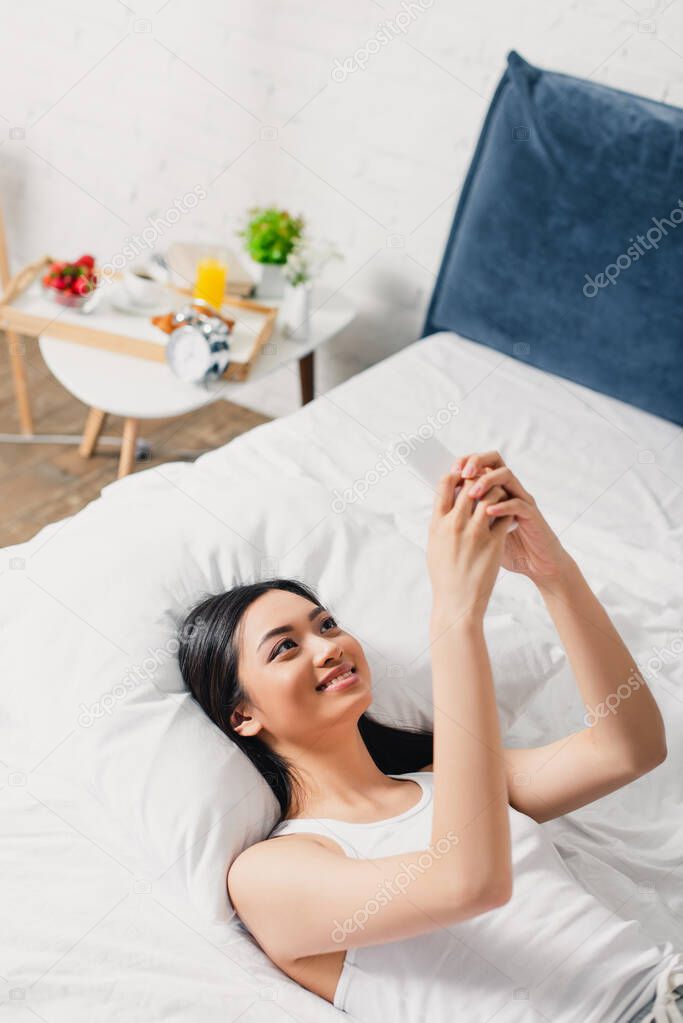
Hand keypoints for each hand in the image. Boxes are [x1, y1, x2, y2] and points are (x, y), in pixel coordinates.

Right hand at [427, 468, 513, 620]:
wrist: (457, 603)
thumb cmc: (444, 575)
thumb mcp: (434, 544)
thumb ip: (441, 521)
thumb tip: (447, 501)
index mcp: (437, 523)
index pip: (445, 483)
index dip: (456, 474)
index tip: (463, 475)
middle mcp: (455, 524)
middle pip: (471, 484)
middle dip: (479, 479)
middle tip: (485, 482)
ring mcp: (476, 533)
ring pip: (492, 495)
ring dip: (497, 492)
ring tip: (499, 497)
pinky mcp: (494, 543)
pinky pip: (505, 516)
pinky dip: (508, 511)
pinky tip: (507, 515)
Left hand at [454, 450, 570, 582]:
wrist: (534, 563)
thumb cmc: (505, 546)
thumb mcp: (481, 528)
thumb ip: (466, 514)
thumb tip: (438, 506)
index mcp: (495, 489)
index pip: (481, 462)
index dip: (466, 461)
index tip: (451, 468)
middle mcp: (509, 489)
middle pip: (495, 460)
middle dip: (477, 462)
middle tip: (463, 473)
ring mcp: (521, 499)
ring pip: (506, 475)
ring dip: (487, 481)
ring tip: (473, 492)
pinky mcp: (531, 514)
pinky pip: (518, 503)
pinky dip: (502, 505)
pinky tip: (488, 512)